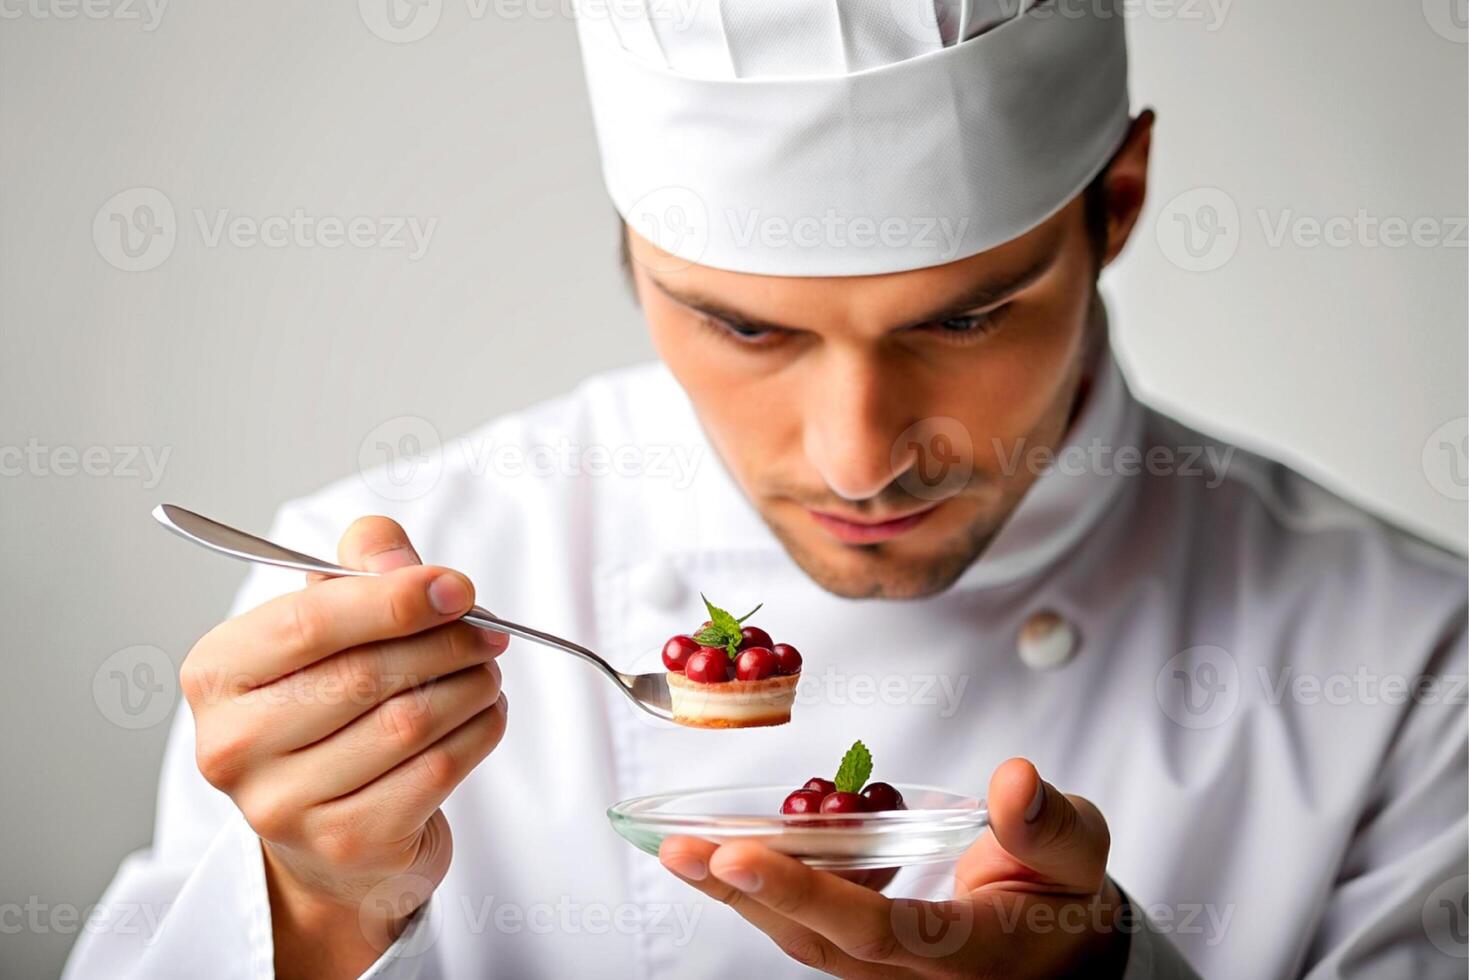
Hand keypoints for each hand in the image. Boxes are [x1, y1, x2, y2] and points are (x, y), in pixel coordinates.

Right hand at [179, 517, 508, 979]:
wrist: (332, 839)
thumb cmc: (331, 711)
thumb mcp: (333, 625)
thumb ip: (363, 566)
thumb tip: (400, 563)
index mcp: (217, 673)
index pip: (309, 623)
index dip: (395, 599)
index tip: (458, 587)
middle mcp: (232, 744)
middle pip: (365, 674)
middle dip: (446, 643)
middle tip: (488, 631)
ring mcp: (283, 804)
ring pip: (407, 722)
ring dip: (469, 686)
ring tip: (486, 671)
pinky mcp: (345, 843)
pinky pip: (435, 771)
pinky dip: (478, 733)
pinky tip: (485, 715)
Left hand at [659, 758, 1130, 978]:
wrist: (1068, 951)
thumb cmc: (1066, 895)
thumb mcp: (1079, 853)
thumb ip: (1048, 824)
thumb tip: (1014, 781)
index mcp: (969, 950)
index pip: (875, 928)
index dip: (803, 893)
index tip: (739, 854)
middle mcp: (916, 975)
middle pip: (815, 943)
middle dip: (742, 895)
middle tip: (679, 848)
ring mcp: (888, 973)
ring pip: (803, 942)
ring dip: (739, 895)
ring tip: (682, 850)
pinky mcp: (870, 956)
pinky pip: (809, 929)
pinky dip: (764, 893)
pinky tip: (726, 857)